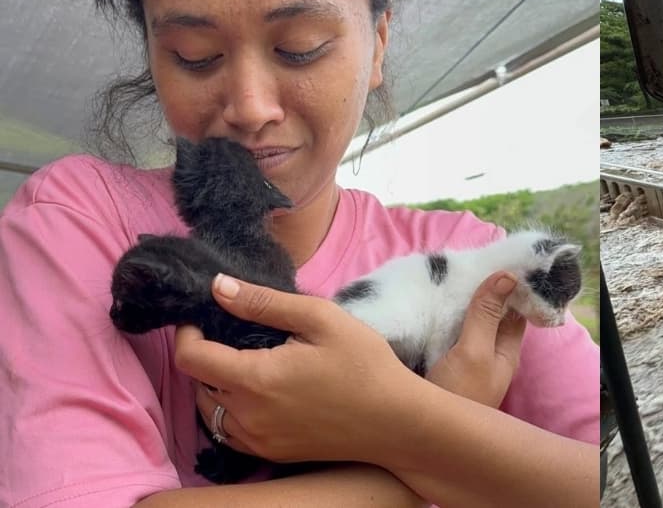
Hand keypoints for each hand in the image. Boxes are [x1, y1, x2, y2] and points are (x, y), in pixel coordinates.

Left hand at [176, 274, 419, 464]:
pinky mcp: (270, 454)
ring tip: (246, 362)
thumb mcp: (321, 319)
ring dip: (215, 384)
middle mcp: (247, 416)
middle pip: (196, 383)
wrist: (396, 421)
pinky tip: (258, 393)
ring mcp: (257, 440)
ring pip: (209, 411)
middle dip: (204, 354)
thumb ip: (264, 303)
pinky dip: (230, 410)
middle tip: (232, 334)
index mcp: (255, 379)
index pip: (190, 357)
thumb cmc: (364, 364)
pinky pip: (229, 431)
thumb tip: (217, 288)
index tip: (204, 316)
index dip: (186, 332)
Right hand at [425, 271, 526, 407]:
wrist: (419, 437)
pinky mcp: (440, 364)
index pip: (515, 310)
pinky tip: (429, 303)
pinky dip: (440, 317)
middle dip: (480, 290)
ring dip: (458, 303)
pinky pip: (445, 333)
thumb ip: (487, 315)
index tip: (495, 258)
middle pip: (490, 315)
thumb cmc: (455, 397)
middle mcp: (488, 357)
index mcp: (505, 353)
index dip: (510, 285)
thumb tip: (508, 275)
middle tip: (463, 261)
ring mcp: (464, 362)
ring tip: (445, 275)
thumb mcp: (473, 352)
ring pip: (466, 323)